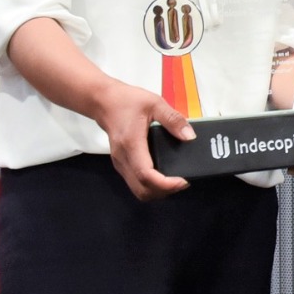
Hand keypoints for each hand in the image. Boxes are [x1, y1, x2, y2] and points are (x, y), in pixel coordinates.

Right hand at [90, 78, 193, 200]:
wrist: (104, 102)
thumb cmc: (127, 101)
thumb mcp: (155, 104)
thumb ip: (173, 119)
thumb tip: (190, 137)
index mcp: (131, 144)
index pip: (146, 174)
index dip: (165, 184)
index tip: (183, 181)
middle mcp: (123, 159)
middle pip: (142, 189)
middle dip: (164, 191)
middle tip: (183, 182)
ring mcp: (120, 164)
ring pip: (138, 190)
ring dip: (158, 192)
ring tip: (175, 181)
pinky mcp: (121, 164)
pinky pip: (136, 184)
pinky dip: (151, 187)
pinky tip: (164, 177)